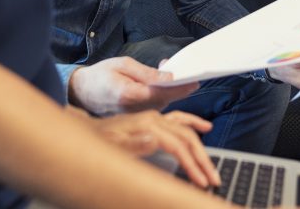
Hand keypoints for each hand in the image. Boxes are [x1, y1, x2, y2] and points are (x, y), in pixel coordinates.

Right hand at [70, 57, 198, 115]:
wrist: (82, 92)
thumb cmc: (101, 75)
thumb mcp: (122, 64)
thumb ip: (146, 72)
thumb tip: (169, 77)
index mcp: (129, 95)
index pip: (162, 93)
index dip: (180, 87)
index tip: (195, 80)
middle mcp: (134, 110)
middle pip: (166, 100)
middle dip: (180, 87)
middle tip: (189, 73)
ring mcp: (135, 116)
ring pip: (163, 104)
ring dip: (172, 90)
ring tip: (171, 72)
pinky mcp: (136, 118)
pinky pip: (156, 106)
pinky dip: (163, 94)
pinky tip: (162, 82)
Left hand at [90, 110, 220, 188]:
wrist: (86, 130)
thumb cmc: (97, 140)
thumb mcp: (110, 146)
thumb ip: (132, 143)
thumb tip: (155, 140)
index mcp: (146, 125)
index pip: (177, 145)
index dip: (191, 164)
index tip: (201, 182)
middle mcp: (154, 119)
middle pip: (187, 138)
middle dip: (202, 160)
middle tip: (213, 179)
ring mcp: (155, 118)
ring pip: (187, 130)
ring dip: (201, 148)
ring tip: (211, 167)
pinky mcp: (154, 121)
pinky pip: (180, 120)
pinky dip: (194, 123)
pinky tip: (205, 128)